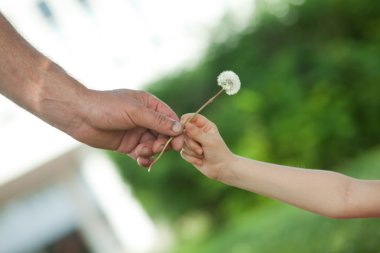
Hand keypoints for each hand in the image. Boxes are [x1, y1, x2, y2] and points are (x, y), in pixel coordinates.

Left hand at [67, 89, 183, 166]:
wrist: (80, 116)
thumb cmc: (107, 107)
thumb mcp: (135, 112)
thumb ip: (157, 121)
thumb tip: (179, 129)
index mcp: (149, 105)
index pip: (170, 119)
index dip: (177, 132)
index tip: (179, 144)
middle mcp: (145, 118)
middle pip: (164, 134)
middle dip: (163, 143)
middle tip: (157, 148)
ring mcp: (137, 132)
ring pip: (154, 145)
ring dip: (151, 151)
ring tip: (141, 152)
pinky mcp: (128, 145)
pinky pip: (142, 154)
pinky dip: (143, 159)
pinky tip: (140, 161)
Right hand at [180, 113, 232, 178]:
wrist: (222, 169)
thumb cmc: (219, 153)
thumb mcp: (209, 141)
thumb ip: (196, 133)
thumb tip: (185, 124)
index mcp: (205, 126)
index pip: (192, 117)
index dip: (186, 120)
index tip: (183, 125)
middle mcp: (198, 132)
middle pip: (184, 131)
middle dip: (191, 142)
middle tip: (200, 150)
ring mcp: (193, 142)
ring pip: (183, 143)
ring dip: (192, 151)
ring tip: (202, 155)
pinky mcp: (189, 152)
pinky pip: (183, 152)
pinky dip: (191, 158)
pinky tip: (200, 161)